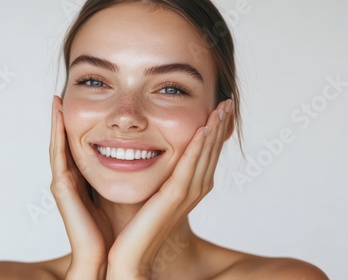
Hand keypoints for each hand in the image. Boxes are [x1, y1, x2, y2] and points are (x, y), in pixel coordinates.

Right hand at [49, 96, 112, 279]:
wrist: (114, 257)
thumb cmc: (121, 229)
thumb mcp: (123, 194)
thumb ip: (124, 177)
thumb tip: (141, 159)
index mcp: (83, 182)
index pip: (79, 147)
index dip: (78, 126)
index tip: (80, 104)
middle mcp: (69, 180)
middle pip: (64, 143)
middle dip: (61, 119)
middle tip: (61, 94)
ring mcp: (63, 183)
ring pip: (57, 145)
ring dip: (55, 121)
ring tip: (56, 100)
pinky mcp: (62, 188)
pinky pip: (58, 155)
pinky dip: (56, 134)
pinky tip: (58, 115)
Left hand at [106, 99, 233, 278]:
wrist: (129, 254)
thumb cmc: (133, 226)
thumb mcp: (149, 192)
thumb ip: (157, 175)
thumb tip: (150, 154)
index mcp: (188, 188)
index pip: (206, 153)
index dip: (214, 131)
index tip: (219, 108)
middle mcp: (194, 190)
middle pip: (212, 151)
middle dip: (220, 125)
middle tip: (228, 101)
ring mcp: (187, 194)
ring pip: (205, 155)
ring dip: (214, 130)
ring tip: (222, 106)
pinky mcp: (175, 197)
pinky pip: (190, 166)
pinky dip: (199, 147)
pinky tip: (204, 128)